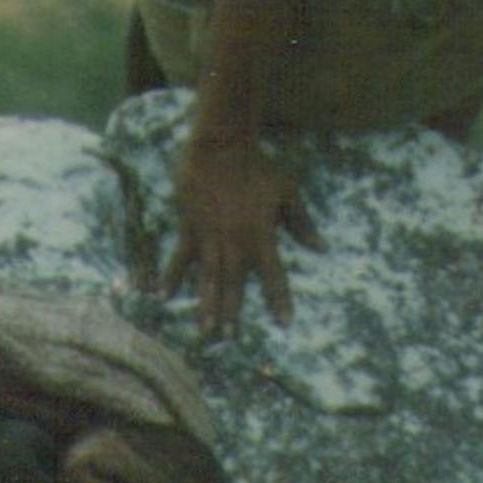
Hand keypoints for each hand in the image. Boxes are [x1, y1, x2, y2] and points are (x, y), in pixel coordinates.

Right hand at [163, 132, 309, 336]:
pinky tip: (162, 295)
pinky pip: (180, 257)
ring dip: (206, 304)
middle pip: (234, 284)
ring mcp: (209, 236)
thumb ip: (301, 222)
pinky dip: (172, 276)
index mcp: (261, 236)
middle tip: (228, 338)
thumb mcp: (287, 191)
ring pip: (208, 277)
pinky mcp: (188, 227)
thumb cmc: (257, 166)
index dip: (279, 299)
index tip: (284, 322)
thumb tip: (319, 247)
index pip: (274, 276)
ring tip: (204, 329)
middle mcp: (235, 242)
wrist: (220, 144)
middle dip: (232, 312)